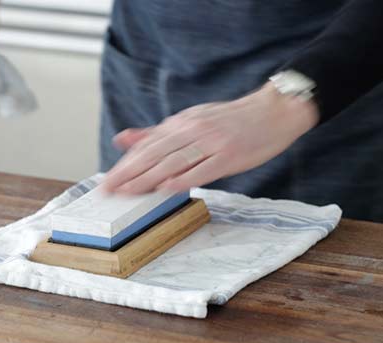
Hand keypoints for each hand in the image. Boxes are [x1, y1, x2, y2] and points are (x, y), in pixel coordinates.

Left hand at [102, 83, 319, 193]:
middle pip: (154, 154)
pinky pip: (202, 169)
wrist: (274, 111)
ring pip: (173, 162)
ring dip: (148, 178)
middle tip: (107, 189)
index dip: (125, 164)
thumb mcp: (191, 120)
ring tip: (127, 192)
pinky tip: (166, 189)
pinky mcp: (229, 155)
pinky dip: (183, 179)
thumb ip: (156, 133)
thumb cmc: (232, 121)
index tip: (107, 181)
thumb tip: (123, 139)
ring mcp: (211, 142)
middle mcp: (192, 130)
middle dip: (128, 173)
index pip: (146, 146)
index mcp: (181, 124)